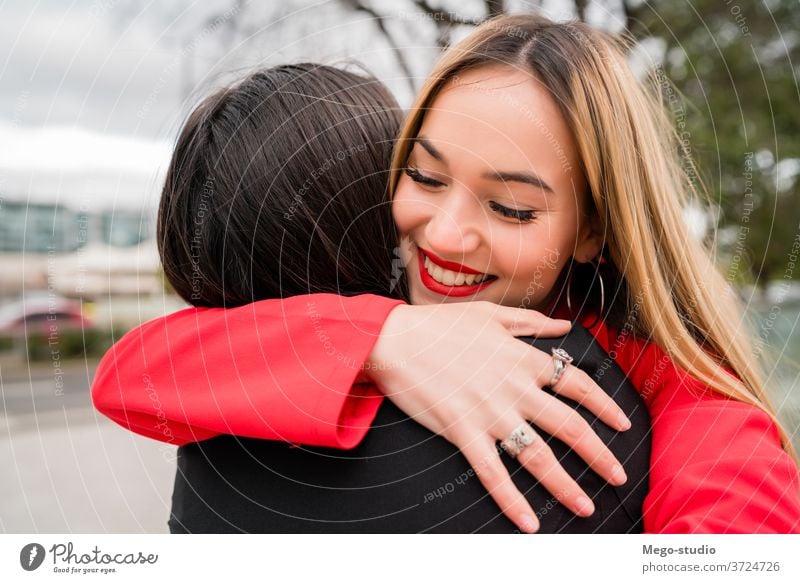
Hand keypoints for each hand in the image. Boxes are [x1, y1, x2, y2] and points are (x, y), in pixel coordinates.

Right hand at [366, 301, 630, 533]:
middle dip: (600, 455)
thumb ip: (531, 323)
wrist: (394, 339)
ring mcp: (490, 412)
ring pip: (539, 455)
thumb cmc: (440, 326)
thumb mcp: (490, 315)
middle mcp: (515, 388)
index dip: (606, 407)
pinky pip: (493, 473)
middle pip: (571, 426)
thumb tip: (564, 326)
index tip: (623, 424)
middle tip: (618, 475)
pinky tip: (528, 523)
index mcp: (524, 359)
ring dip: (566, 485)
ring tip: (586, 506)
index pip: (579, 385)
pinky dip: (512, 501)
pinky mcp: (463, 432)